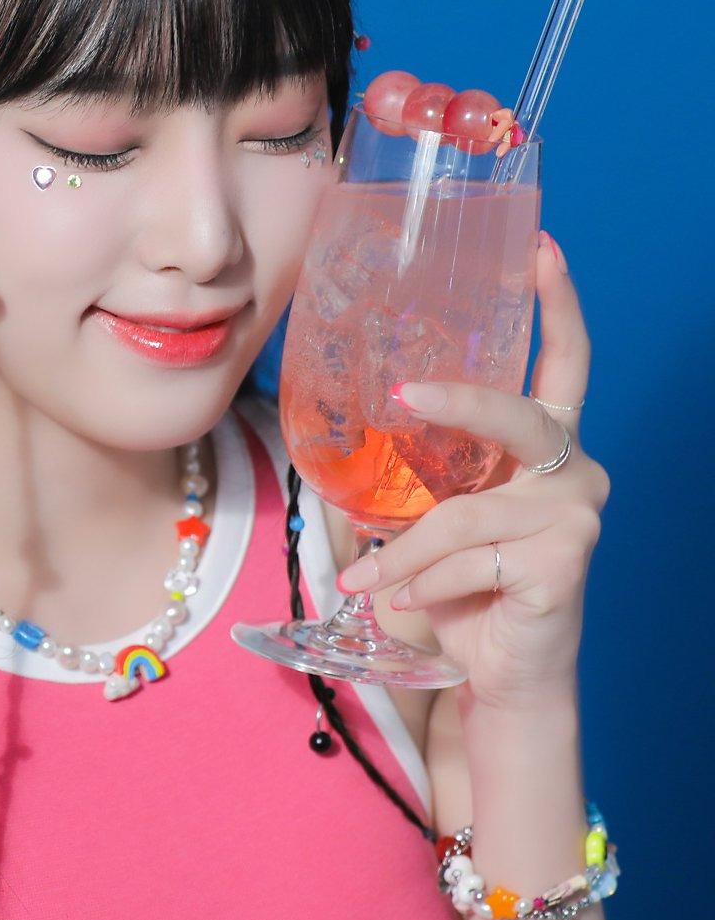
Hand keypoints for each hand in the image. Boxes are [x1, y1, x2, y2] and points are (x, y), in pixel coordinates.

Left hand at [335, 232, 609, 710]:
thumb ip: (419, 472)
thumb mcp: (438, 517)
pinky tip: (411, 602)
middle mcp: (576, 472)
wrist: (500, 674)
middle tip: (403, 396)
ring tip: (370, 580)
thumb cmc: (467, 587)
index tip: (542, 246)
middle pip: (519, 417)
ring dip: (406, 552)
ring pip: (467, 511)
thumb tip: (341, 433)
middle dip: (460, 403)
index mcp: (550, 447)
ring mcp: (578, 517)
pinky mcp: (566, 563)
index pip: (564, 365)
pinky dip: (425, 582)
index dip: (557, 305)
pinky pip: (469, 557)